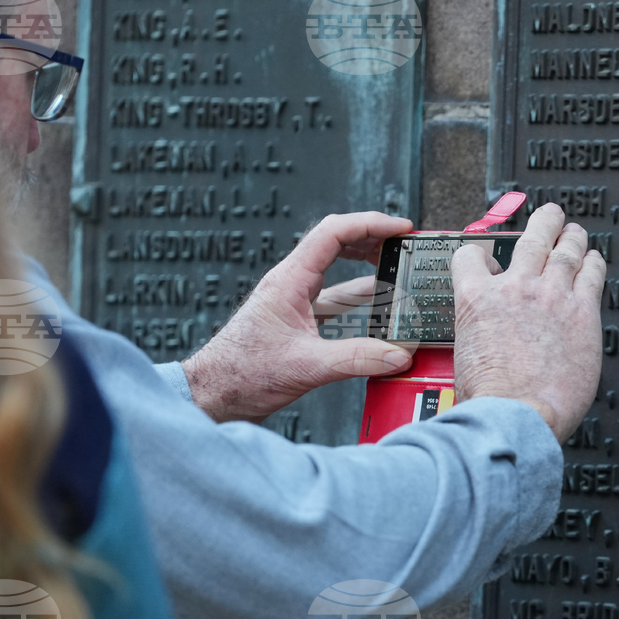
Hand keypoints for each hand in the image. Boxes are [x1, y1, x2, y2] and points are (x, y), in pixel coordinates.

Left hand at [182, 212, 415, 422]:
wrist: (214, 394)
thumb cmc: (242, 374)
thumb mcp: (306, 367)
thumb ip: (356, 360)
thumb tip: (398, 355)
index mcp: (289, 280)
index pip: (334, 233)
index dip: (371, 223)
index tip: (401, 228)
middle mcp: (291, 284)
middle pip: (337, 243)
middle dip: (373, 238)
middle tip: (404, 243)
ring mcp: (293, 300)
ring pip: (336, 270)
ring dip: (367, 266)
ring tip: (397, 268)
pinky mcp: (296, 320)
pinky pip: (334, 298)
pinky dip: (358, 298)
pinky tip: (377, 306)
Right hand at [451, 203, 605, 441]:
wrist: (514, 413)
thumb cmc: (488, 397)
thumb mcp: (462, 357)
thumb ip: (476, 336)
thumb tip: (482, 344)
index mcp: (475, 299)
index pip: (470, 256)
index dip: (479, 255)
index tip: (487, 258)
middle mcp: (513, 289)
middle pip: (530, 240)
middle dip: (542, 222)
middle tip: (548, 215)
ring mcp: (550, 297)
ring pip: (565, 251)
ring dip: (571, 237)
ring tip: (575, 231)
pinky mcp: (581, 312)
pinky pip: (592, 275)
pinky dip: (594, 263)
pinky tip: (595, 261)